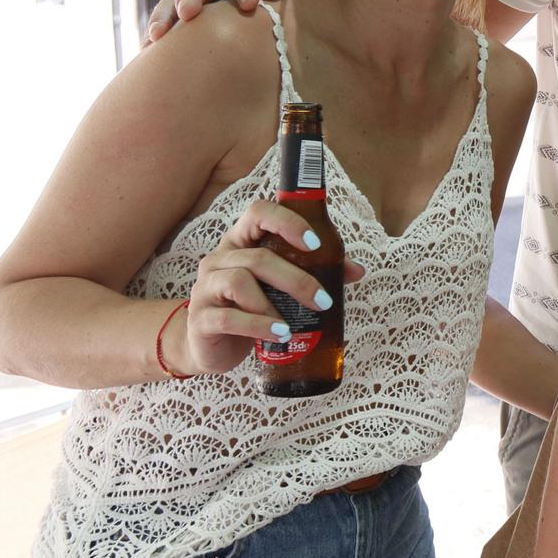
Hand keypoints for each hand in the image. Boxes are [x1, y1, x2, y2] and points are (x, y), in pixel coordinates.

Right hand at [143, 0, 307, 44]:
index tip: (250, 3)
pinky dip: (155, 41)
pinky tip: (147, 55)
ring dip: (164, 18)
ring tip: (157, 37)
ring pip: (172, 4)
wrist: (275, 3)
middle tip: (188, 12)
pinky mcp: (186, 23)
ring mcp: (195, 2)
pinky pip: (166, 29)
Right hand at [174, 198, 363, 375]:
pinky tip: (279, 334)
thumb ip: (318, 272)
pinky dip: (259, 325)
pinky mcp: (200, 319)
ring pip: (239, 282)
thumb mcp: (281, 287)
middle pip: (258, 257)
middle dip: (296, 279)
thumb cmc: (251, 306)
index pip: (258, 212)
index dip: (287, 221)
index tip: (315, 243)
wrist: (211, 345)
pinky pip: (229, 317)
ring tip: (293, 325)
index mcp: (241, 242)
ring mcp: (205, 287)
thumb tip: (357, 270)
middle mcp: (219, 258)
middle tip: (323, 301)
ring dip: (273, 305)